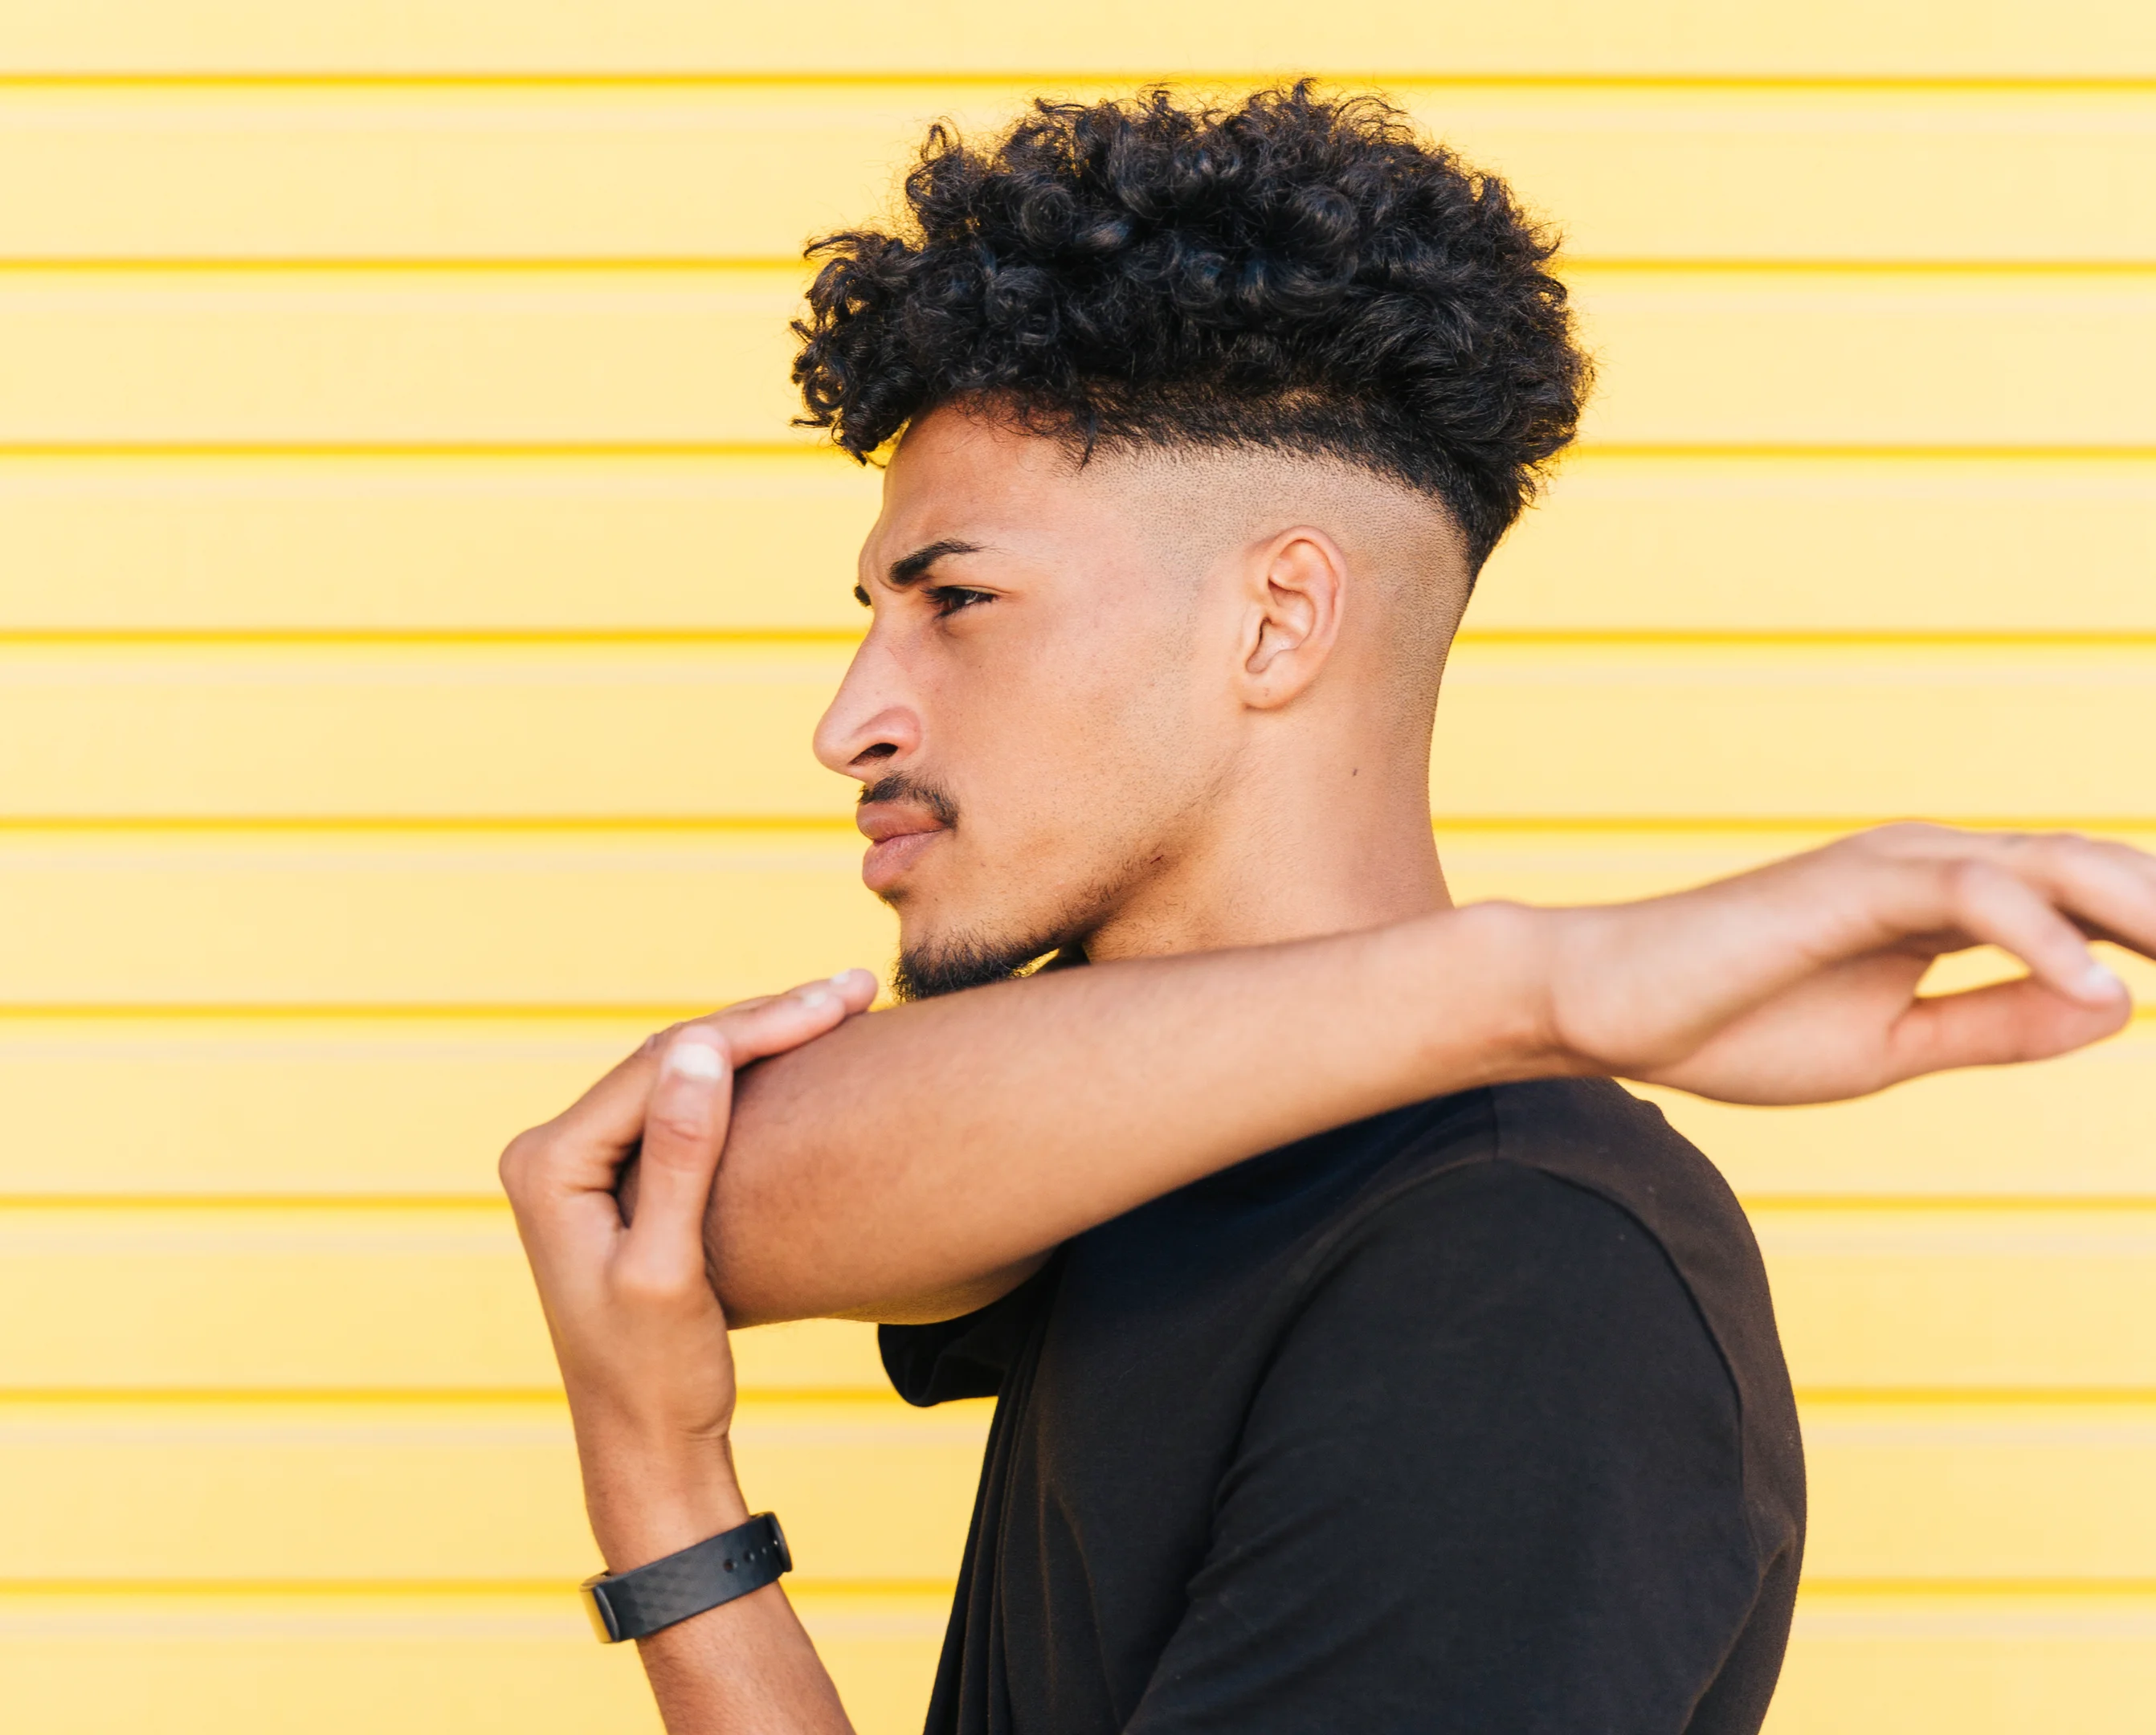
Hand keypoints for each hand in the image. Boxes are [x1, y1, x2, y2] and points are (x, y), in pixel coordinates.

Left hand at [501, 969, 877, 1568]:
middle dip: (769, 1021)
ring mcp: (584, 1164)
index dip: (756, 1029)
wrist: (647, 1447)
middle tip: (856, 991)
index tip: (838, 1006)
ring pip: (684, 1072)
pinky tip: (800, 1052)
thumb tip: (699, 1050)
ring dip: (763, 1039)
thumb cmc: (655, 1377)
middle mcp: (553, 1151)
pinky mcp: (619, 1181)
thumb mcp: (668, 1270)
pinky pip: (687, 1104)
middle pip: (673, 1057)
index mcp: (549, 1164)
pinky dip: (748, 1076)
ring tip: (843, 1006)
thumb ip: (681, 1157)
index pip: (664, 1065)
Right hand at [1528, 824, 2152, 1102]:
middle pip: (2097, 870)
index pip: (2087, 902)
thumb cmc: (1728, 1025)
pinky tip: (2100, 990)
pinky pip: (1973, 897)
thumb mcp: (1892, 1046)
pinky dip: (2045, 939)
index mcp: (1942, 901)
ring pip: (2055, 864)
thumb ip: (1997, 1024)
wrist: (1604, 1005)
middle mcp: (1930, 864)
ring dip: (2146, 910)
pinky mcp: (1852, 886)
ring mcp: (1891, 866)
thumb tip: (2120, 1006)